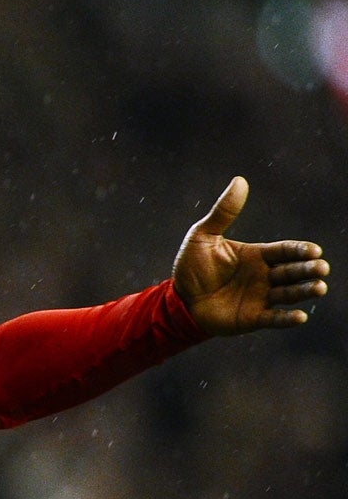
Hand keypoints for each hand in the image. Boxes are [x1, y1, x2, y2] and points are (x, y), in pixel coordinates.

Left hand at [172, 177, 326, 335]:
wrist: (177, 299)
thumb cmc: (192, 267)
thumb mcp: (203, 236)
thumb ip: (224, 212)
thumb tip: (240, 180)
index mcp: (258, 255)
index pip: (285, 251)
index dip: (300, 251)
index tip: (313, 250)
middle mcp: (264, 276)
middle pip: (292, 271)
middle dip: (308, 269)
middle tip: (321, 268)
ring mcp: (261, 297)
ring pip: (289, 294)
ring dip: (304, 291)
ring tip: (319, 288)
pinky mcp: (252, 318)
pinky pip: (274, 318)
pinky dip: (287, 319)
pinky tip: (300, 317)